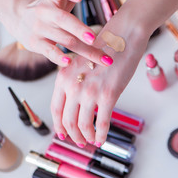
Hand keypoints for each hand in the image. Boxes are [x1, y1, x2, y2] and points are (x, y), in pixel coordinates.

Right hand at [12, 0, 112, 66]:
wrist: (19, 18)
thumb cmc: (49, 6)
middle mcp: (45, 11)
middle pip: (63, 19)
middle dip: (79, 29)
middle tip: (93, 38)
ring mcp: (40, 28)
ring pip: (63, 39)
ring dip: (82, 49)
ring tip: (99, 58)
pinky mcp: (36, 44)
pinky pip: (49, 52)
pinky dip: (59, 58)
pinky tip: (69, 62)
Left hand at [50, 22, 147, 146]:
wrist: (123, 36)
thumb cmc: (104, 49)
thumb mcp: (80, 64)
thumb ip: (74, 82)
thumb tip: (76, 104)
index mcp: (63, 77)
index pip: (55, 109)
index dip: (59, 125)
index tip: (63, 134)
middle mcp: (73, 86)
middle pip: (67, 121)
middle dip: (73, 135)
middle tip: (80, 141)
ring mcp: (90, 91)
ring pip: (83, 125)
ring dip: (86, 137)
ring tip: (91, 141)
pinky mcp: (108, 95)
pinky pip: (102, 123)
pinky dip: (101, 135)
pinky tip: (102, 139)